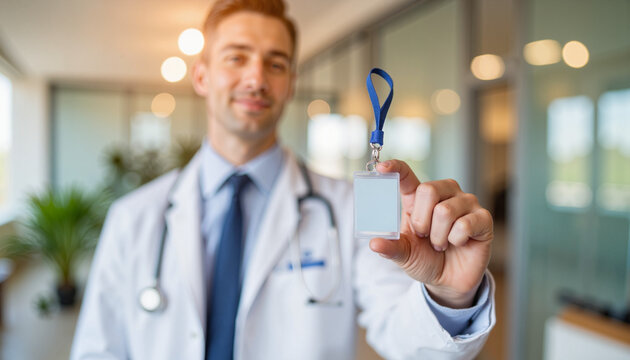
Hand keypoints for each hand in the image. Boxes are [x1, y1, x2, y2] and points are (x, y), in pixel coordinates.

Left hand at [369, 160, 492, 308]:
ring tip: (441, 243)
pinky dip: (456, 240)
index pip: (407, 176)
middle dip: (422, 220)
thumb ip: (391, 247)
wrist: (449, 281)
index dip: (396, 168)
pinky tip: (459, 243)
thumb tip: (374, 244)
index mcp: (420, 198)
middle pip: (428, 190)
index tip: (381, 168)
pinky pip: (464, 224)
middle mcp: (444, 193)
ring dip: (438, 235)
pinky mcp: (483, 218)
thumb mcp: (405, 254)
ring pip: (445, 210)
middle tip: (425, 236)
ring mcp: (466, 203)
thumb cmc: (426, 259)